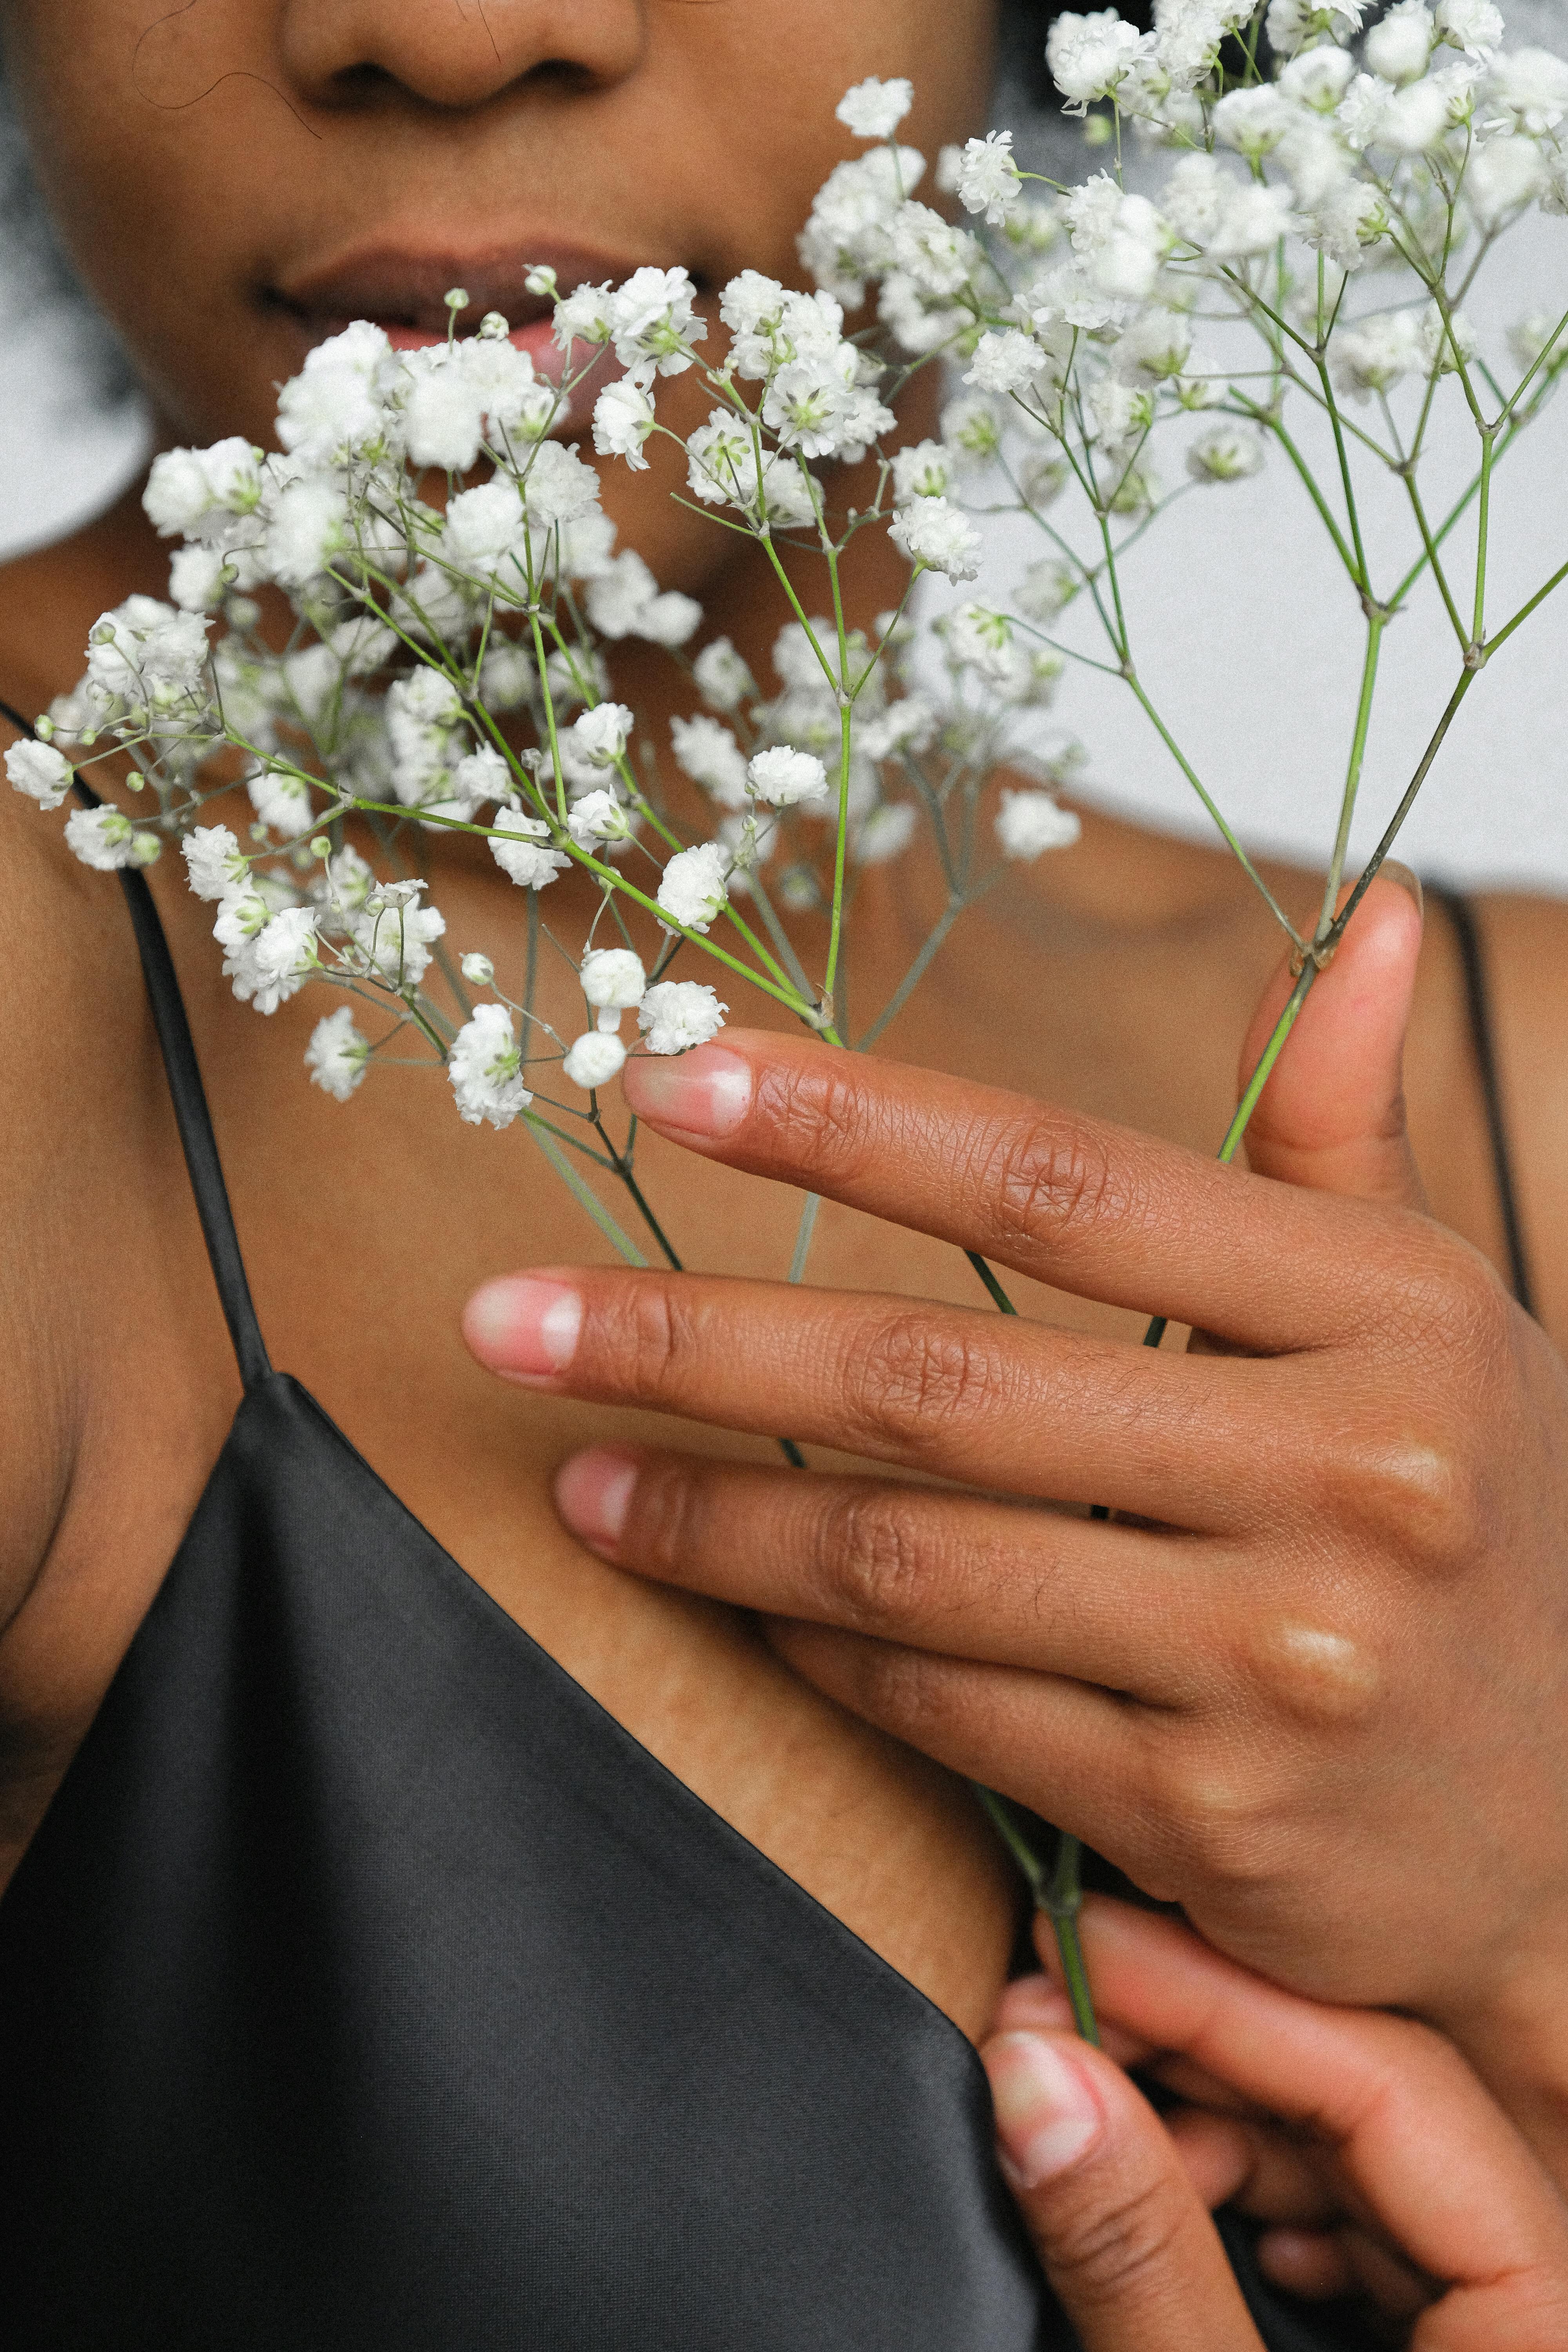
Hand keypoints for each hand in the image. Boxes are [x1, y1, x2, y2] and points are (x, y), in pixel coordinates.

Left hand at [461, 881, 1567, 2157]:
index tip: (672, 1078)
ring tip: (581, 1477)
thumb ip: (1349, 1132)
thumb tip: (1352, 921)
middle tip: (513, 1322)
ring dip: (714, 1518)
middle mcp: (1347, 1473)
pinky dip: (825, 1654)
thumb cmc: (1484, 1523)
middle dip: (694, 1343)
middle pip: (941, 1382)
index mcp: (1390, 1310)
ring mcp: (1279, 1654)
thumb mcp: (1439, 1314)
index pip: (1066, 1183)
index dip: (849, 1124)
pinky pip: (955, 1709)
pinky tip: (743, 1608)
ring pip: (914, 1565)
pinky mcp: (1217, 1810)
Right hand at [975, 1897, 1567, 2351]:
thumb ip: (1142, 2263)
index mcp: (1555, 2316)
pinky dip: (1242, 2195)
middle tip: (1042, 2014)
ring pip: (1355, 2158)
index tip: (1080, 1945)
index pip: (1393, 2081)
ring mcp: (1498, 2329)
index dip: (1219, 1999)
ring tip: (1077, 2106)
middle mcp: (1548, 2303)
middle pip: (1375, 2101)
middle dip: (1194, 2048)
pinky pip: (1356, 2232)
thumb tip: (1035, 2078)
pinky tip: (1171, 2188)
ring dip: (1202, 2119)